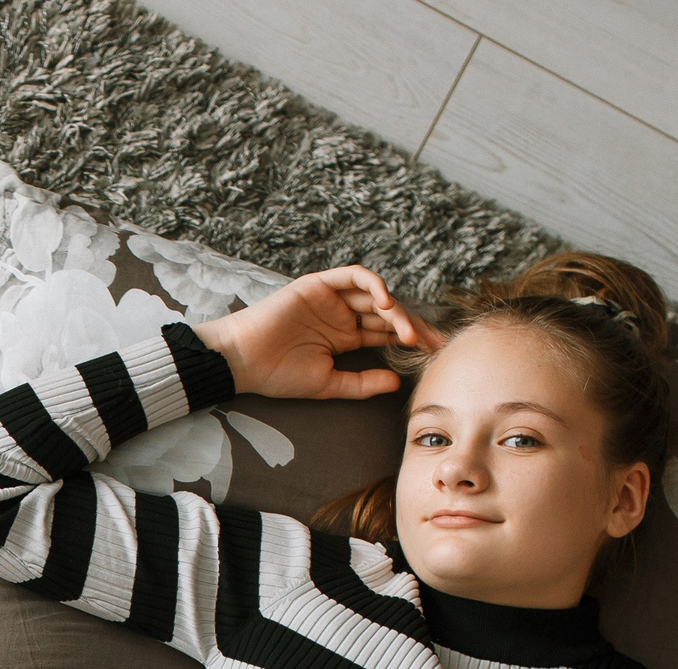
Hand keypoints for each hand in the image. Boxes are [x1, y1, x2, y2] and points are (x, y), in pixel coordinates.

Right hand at [196, 266, 440, 401]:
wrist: (243, 361)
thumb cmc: (277, 375)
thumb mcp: (328, 385)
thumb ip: (362, 383)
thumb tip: (397, 382)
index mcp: (345, 338)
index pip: (386, 333)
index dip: (411, 339)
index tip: (434, 351)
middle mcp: (342, 315)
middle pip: (387, 314)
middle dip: (412, 325)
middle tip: (430, 342)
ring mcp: (332, 298)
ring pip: (375, 295)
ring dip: (396, 311)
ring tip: (406, 332)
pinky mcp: (320, 284)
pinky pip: (354, 275)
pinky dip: (374, 283)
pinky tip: (385, 303)